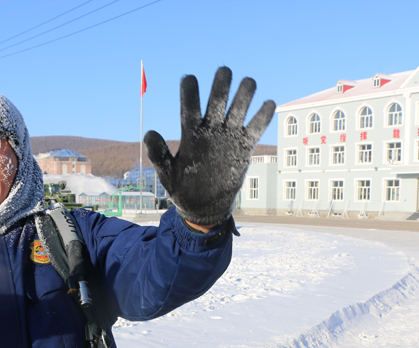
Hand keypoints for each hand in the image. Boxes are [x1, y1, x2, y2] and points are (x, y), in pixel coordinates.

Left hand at [144, 66, 274, 226]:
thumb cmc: (182, 188)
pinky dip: (262, 117)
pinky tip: (269, 103)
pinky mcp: (243, 147)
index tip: (189, 78)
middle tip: (224, 71)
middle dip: (221, 87)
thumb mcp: (168, 175)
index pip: (190, 109)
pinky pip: (255, 129)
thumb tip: (149, 133)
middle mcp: (211, 130)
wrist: (204, 205)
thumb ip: (159, 155)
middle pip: (217, 102)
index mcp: (191, 133)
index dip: (190, 93)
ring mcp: (228, 137)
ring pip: (238, 110)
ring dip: (244, 96)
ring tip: (249, 82)